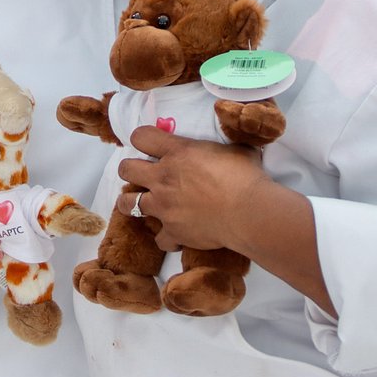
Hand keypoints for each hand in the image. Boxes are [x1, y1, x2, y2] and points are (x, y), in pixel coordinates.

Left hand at [115, 125, 267, 251]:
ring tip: (142, 204)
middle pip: (126, 169)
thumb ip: (221, 146)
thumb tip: (231, 142)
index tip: (149, 144)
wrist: (249, 212)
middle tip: (142, 175)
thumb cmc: (246, 177)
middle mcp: (163, 178)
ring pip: (127, 204)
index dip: (142, 138)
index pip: (141, 136)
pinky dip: (167, 238)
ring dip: (132, 203)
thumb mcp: (234, 149)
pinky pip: (159, 239)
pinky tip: (176, 236)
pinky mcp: (172, 231)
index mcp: (177, 152)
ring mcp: (164, 206)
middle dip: (130, 170)